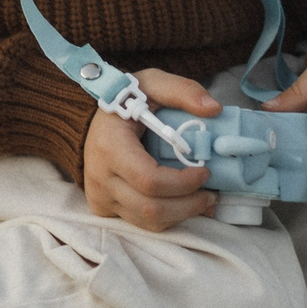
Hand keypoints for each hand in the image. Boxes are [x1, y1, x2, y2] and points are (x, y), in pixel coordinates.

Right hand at [80, 69, 224, 230]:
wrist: (92, 118)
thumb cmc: (126, 101)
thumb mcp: (152, 83)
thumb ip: (183, 91)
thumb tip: (215, 109)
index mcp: (109, 147)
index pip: (149, 180)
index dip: (183, 183)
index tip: (206, 171)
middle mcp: (100, 177)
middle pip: (151, 209)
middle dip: (189, 205)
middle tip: (212, 194)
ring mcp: (100, 196)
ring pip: (147, 222)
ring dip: (182, 215)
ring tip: (202, 200)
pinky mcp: (102, 208)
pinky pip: (140, 224)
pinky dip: (167, 219)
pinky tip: (181, 205)